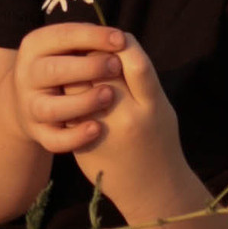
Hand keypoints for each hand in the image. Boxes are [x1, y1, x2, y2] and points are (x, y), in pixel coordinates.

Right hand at [10, 22, 130, 156]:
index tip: (120, 39)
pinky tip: (97, 128)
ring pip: (52, 108)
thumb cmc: (60, 65)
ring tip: (109, 95)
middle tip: (116, 66)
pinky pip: (54, 140)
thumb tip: (120, 40)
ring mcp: (30, 106)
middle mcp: (27, 75)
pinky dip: (75, 136)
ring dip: (82, 102)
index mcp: (34, 46)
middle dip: (88, 68)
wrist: (26, 100)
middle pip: (53, 71)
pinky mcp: (38, 133)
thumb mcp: (65, 48)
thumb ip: (87, 42)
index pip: (62, 36)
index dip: (92, 37)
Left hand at [71, 33, 183, 199]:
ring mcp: (102, 132)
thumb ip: (141, 79)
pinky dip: (67, 97)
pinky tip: (72, 94)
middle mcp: (127, 118)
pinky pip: (67, 110)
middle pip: (100, 69)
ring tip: (80, 72)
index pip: (133, 60)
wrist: (150, 189)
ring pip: (77, 87)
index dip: (121, 44)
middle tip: (92, 50)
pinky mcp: (82, 144)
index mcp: (151, 105)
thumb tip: (115, 42)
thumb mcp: (160, 107)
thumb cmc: (158, 139)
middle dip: (92, 53)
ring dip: (75, 74)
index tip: (116, 40)